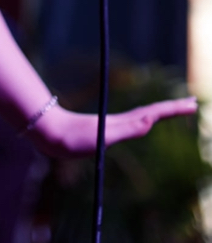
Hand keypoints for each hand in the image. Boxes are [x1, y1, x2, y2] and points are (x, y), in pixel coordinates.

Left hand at [27, 96, 197, 158]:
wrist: (49, 134)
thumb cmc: (73, 139)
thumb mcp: (102, 137)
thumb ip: (126, 130)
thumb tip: (150, 121)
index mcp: (123, 122)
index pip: (155, 112)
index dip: (174, 109)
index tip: (192, 104)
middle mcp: (120, 121)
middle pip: (153, 111)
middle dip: (173, 108)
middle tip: (193, 104)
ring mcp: (113, 126)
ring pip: (144, 115)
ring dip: (162, 112)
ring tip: (175, 110)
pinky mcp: (105, 132)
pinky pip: (133, 123)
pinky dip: (146, 120)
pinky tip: (144, 123)